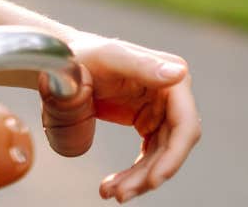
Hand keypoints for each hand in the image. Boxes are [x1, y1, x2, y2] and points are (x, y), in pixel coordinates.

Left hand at [38, 33, 198, 201]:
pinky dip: (134, 174)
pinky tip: (113, 185)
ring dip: (139, 179)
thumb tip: (178, 74)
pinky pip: (148, 156)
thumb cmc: (83, 53)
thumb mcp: (109, 57)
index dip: (173, 157)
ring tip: (110, 192)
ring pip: (160, 157)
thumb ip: (141, 65)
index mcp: (171, 78)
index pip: (185, 125)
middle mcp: (171, 95)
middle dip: (149, 174)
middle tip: (121, 194)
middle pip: (172, 147)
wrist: (62, 61)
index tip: (153, 181)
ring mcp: (160, 110)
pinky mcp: (147, 122)